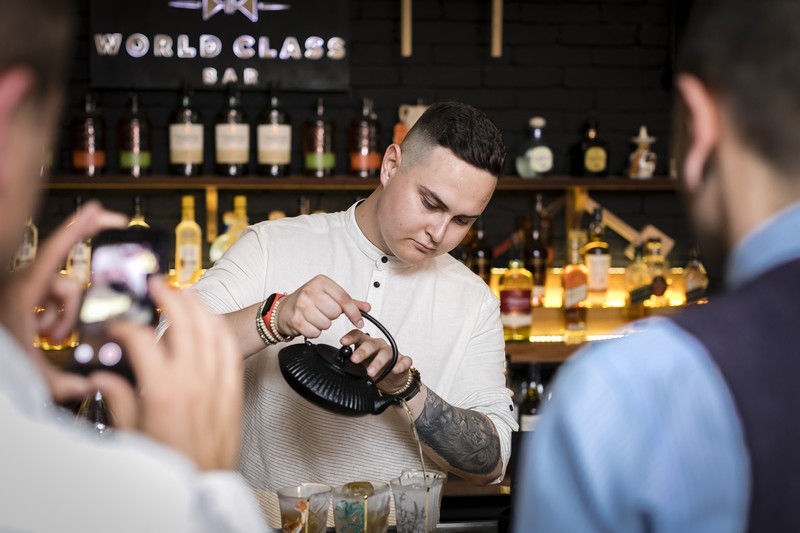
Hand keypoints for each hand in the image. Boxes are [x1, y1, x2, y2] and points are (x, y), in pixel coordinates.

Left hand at [0, 201, 126, 403]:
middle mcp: (25, 282)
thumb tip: (83, 387)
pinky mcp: (21, 297)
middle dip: (70, 311)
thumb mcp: (24, 365)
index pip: (60, 247)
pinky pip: (47, 301)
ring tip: (45, 338)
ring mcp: (23, 289)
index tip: (100, 210)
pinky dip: (49, 317)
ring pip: (59, 295)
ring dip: (58, 318)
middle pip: (69, 284)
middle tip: (58, 335)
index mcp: (26, 286)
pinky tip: (39, 334)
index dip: (83, 226)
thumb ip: (56, 380)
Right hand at [92, 278, 243, 470]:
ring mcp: (217, 382)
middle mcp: (193, 379)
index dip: (126, 326)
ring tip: (185, 292)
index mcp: (163, 389)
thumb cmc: (168, 462)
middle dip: (169, 295)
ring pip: (212, 329)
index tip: (117, 325)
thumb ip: (118, 398)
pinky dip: (220, 330)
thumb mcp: (132, 431)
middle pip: (184, 321)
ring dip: (198, 306)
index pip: (142, 339)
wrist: (204, 483)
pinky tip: (212, 322)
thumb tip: (102, 377)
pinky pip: (230, 349)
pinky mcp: (233, 389)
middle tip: (158, 284)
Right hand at [275, 274, 370, 338]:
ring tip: (314, 317)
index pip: (344, 298)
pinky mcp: (296, 319)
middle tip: (322, 312)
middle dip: (331, 316)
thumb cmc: (306, 301)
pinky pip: (315, 332)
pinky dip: (314, 332)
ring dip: (323, 325)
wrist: (282, 310)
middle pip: (335, 313)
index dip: (354, 312)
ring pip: (326, 324)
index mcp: (321, 282)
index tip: (359, 322)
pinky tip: (308, 324)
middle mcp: (310, 291)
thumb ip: (348, 301)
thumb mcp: (327, 295)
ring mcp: (301, 305)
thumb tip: (367, 307)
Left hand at [340, 329, 412, 389]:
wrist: (391, 380)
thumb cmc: (373, 368)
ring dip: (378, 362)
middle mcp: (378, 345)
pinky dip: (400, 364)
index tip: (343, 342)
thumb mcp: (360, 365)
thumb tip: (337, 361)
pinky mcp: (403, 361)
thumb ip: (351, 361)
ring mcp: (392, 353)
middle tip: (354, 360)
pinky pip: (404, 361)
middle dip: (362, 351)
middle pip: (371, 344)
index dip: (350, 337)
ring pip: (386, 352)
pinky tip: (395, 369)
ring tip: (370, 372)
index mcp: (366, 343)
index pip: (358, 335)